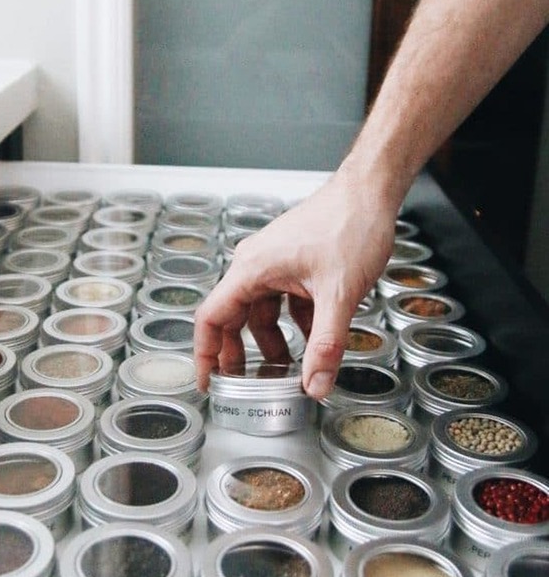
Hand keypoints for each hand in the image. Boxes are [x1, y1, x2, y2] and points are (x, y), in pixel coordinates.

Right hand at [194, 163, 397, 398]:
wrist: (370, 193)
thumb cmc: (350, 224)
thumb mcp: (339, 294)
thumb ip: (326, 345)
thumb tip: (316, 384)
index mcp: (252, 269)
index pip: (212, 317)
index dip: (206, 354)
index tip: (209, 381)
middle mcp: (256, 264)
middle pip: (233, 316)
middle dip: (239, 353)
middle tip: (246, 384)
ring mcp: (274, 262)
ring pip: (261, 310)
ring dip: (271, 339)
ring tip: (287, 367)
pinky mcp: (292, 261)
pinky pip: (282, 299)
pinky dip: (294, 320)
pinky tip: (315, 334)